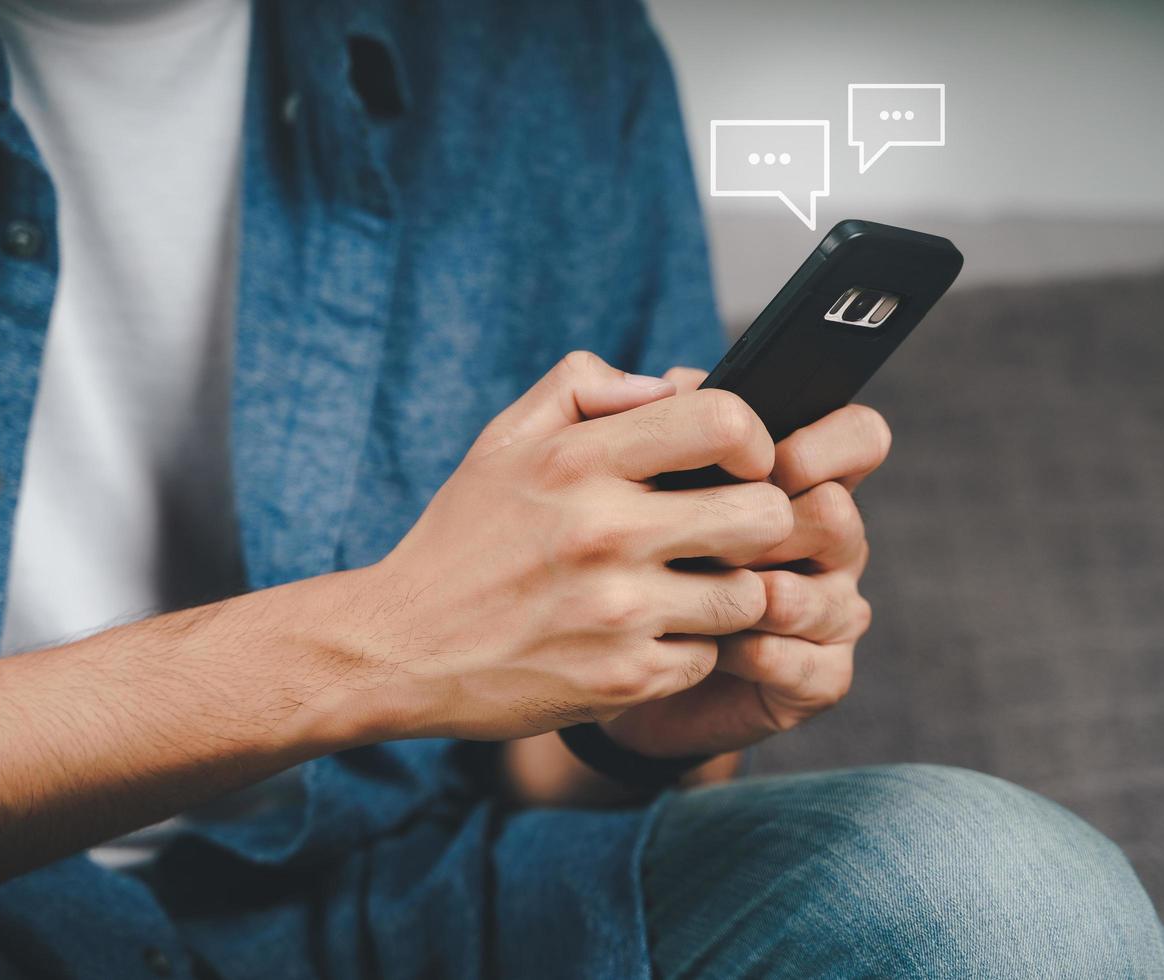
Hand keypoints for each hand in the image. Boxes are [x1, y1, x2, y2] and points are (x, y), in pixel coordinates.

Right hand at [340, 352, 793, 742]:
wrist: (400, 647)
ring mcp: (619, 612)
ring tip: (685, 587)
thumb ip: (585, 388)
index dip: (754, 439)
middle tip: (726, 530)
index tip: (739, 462)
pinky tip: (648, 636)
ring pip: (751, 594)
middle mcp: (605, 532)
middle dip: (758, 519)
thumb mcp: (504, 441)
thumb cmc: (463, 538)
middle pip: (764, 514)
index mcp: (579, 461)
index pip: (725, 422)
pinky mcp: (624, 679)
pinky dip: (690, 649)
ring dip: (729, 591)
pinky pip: (711, 656)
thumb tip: (671, 383)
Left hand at [599, 367, 889, 757]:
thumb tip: (675, 382)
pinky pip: (816, 668)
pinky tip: (718, 649)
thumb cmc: (613, 553)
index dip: (826, 443)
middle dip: (776, 526)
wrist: (594, 660)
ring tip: (703, 594)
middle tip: (712, 540)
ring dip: (768, 594)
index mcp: (795, 480)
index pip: (858, 437)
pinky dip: (765, 655)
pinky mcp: (813, 679)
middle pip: (840, 516)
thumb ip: (650, 418)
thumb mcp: (619, 480)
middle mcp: (824, 543)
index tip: (762, 460)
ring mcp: (826, 613)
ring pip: (834, 596)